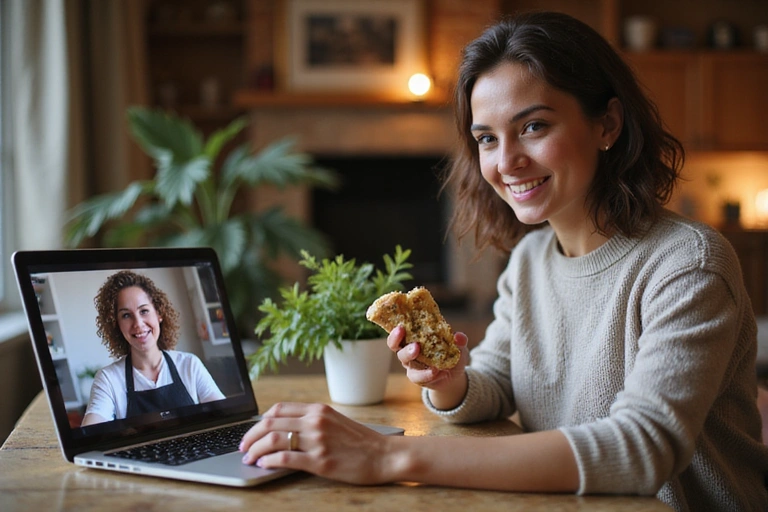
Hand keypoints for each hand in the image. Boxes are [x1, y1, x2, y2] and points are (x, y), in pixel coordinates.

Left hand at [239, 402, 393, 484]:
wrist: (385, 455)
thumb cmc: (362, 441)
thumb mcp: (336, 421)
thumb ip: (312, 421)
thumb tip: (284, 429)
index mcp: (318, 410)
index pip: (278, 409)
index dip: (259, 421)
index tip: (252, 432)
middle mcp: (316, 421)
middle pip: (270, 423)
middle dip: (250, 436)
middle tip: (243, 447)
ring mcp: (317, 441)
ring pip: (274, 439)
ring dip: (255, 449)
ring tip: (249, 458)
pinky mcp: (320, 461)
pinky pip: (285, 458)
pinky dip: (268, 461)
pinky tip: (263, 465)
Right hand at [386, 326, 468, 391]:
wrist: (453, 375)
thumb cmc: (451, 354)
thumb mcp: (459, 346)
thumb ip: (459, 340)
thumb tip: (459, 336)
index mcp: (414, 336)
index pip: (399, 331)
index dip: (396, 330)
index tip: (400, 327)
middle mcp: (408, 349)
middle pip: (396, 346)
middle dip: (402, 344)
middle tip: (416, 345)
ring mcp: (411, 364)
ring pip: (406, 362)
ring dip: (416, 361)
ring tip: (431, 363)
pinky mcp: (416, 377)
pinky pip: (418, 377)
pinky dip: (428, 374)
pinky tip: (438, 372)